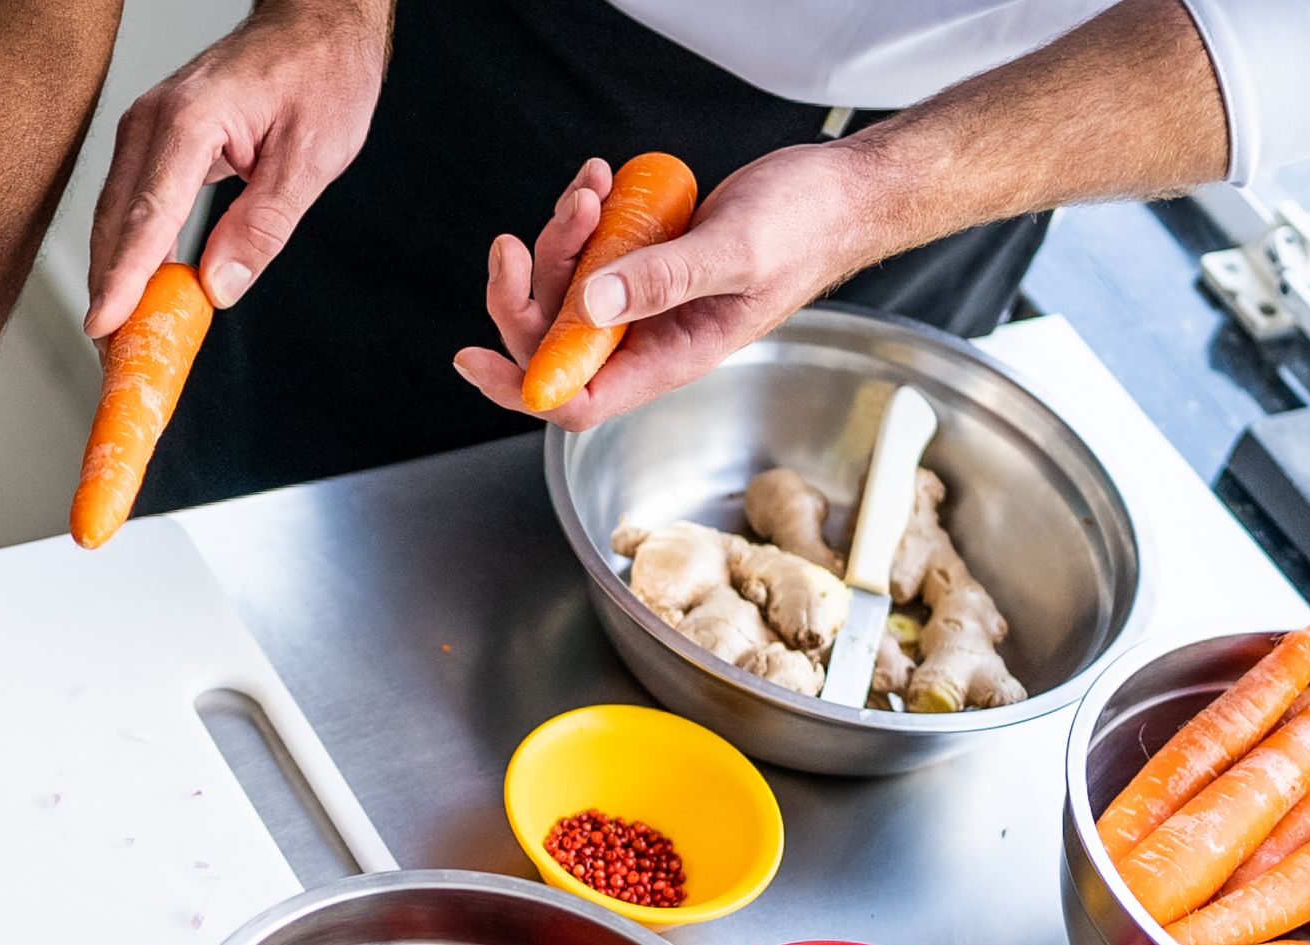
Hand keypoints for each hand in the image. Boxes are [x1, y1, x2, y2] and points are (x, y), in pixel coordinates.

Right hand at [81, 0, 390, 337]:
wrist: (315, 23)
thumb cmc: (321, 73)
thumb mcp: (312, 157)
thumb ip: (263, 224)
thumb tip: (219, 285)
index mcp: (190, 120)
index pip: (147, 215)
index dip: (124, 278)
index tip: (105, 326)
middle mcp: (153, 119)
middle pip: (116, 221)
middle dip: (111, 289)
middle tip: (116, 355)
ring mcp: (145, 125)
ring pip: (116, 214)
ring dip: (116, 273)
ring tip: (122, 333)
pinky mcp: (152, 137)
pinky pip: (130, 200)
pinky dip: (130, 246)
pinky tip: (136, 285)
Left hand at [456, 144, 903, 429]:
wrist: (838, 192)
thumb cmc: (806, 227)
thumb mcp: (736, 251)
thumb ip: (664, 279)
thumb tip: (590, 304)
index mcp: (670, 358)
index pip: (575, 399)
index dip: (517, 386)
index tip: (471, 355)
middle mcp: (649, 337)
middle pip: (552, 339)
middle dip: (528, 287)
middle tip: (527, 236)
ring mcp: (644, 299)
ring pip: (565, 286)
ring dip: (559, 235)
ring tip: (590, 189)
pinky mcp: (643, 261)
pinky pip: (588, 249)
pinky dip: (581, 214)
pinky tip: (600, 179)